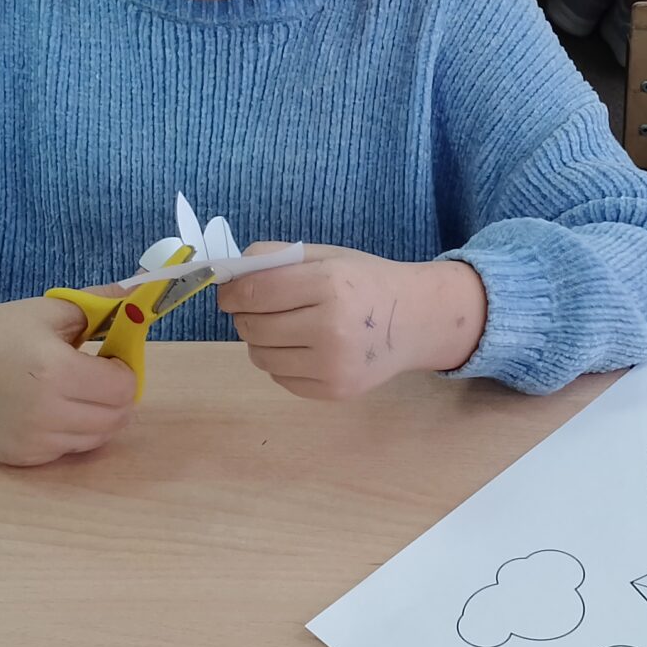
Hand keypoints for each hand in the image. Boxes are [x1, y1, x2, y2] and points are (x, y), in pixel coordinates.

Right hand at [0, 291, 137, 465]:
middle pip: (116, 418)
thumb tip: (145, 288)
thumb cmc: (0, 331)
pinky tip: (50, 410)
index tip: (107, 359)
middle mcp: (46, 412)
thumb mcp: (51, 309)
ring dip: (97, 416)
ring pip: (96, 438)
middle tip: (96, 377)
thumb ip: (103, 302)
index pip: (124, 388)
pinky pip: (67, 451)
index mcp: (56, 371)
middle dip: (116, 396)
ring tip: (74, 392)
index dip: (123, 371)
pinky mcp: (21, 457)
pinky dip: (70, 433)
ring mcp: (32, 440)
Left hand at [216, 244, 486, 398]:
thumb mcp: (329, 256)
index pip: (255, 293)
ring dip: (260, 341)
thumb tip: (229, 275)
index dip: (231, 293)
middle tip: (259, 309)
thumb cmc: (367, 282)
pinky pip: (280, 378)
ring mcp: (333, 366)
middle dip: (245, 316)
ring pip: (260, 357)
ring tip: (283, 328)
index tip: (229, 293)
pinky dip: (280, 362)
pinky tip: (302, 348)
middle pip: (253, 327)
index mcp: (330, 285)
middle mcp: (331, 329)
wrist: (418, 321)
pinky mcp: (334, 391)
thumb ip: (278, 258)